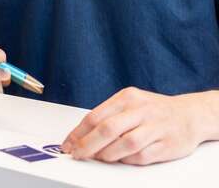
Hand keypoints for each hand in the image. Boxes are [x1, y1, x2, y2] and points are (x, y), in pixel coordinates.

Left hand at [62, 87, 205, 164]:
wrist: (190, 114)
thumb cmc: (153, 110)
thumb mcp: (129, 103)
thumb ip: (108, 116)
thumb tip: (82, 136)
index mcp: (127, 97)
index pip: (95, 116)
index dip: (78, 133)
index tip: (68, 144)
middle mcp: (141, 110)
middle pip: (107, 129)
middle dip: (88, 145)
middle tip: (78, 154)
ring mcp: (155, 127)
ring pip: (125, 144)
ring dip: (108, 154)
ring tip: (100, 157)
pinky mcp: (167, 144)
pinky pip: (142, 156)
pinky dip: (127, 160)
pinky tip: (121, 158)